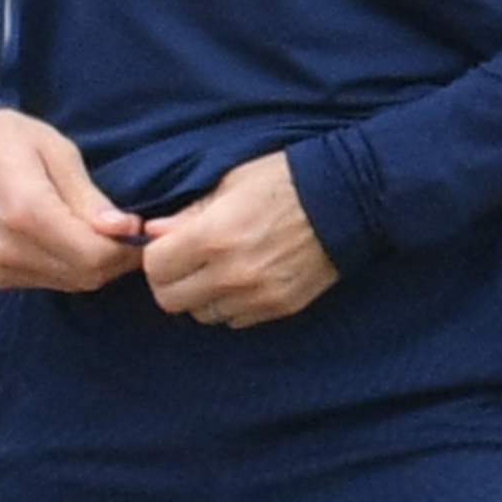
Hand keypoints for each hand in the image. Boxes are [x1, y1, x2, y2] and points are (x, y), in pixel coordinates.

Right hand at [0, 108, 147, 294]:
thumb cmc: (7, 139)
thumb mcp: (56, 152)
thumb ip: (88, 197)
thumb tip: (124, 229)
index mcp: (25, 212)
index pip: (95, 254)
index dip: (128, 247)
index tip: (138, 225)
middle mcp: (7, 248)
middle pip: (86, 274)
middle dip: (116, 257)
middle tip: (123, 229)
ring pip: (71, 283)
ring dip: (93, 264)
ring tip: (96, 231)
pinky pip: (49, 283)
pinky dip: (68, 267)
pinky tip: (66, 240)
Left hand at [139, 147, 339, 327]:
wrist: (350, 198)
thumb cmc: (284, 181)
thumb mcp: (230, 184)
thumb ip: (187, 213)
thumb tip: (151, 232)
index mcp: (213, 236)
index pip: (154, 267)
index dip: (155, 256)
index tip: (166, 247)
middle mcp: (232, 273)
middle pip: (171, 300)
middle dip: (170, 281)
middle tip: (183, 264)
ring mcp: (258, 295)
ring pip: (202, 315)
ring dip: (200, 297)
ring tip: (216, 271)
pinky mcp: (281, 307)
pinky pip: (235, 320)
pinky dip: (230, 305)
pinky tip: (242, 281)